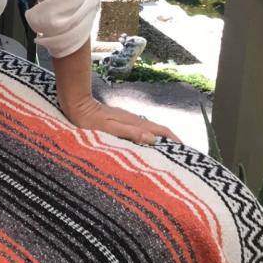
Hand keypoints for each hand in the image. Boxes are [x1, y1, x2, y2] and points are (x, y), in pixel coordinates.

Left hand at [60, 95, 178, 145]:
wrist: (75, 104)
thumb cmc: (88, 119)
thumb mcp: (109, 129)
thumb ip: (130, 132)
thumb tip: (153, 139)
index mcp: (134, 121)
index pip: (161, 130)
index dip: (175, 140)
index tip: (186, 152)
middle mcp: (133, 119)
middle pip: (158, 130)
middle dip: (170, 142)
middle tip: (180, 158)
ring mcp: (126, 120)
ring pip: (148, 130)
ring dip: (159, 141)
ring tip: (165, 156)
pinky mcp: (119, 122)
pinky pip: (139, 131)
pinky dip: (147, 139)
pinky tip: (144, 147)